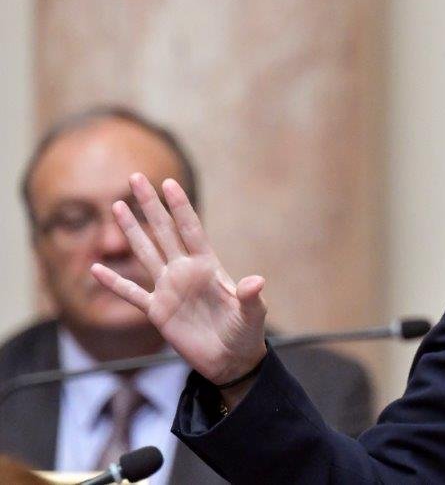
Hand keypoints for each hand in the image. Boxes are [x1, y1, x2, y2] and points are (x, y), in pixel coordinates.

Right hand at [91, 173, 267, 385]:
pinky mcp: (158, 312)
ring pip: (145, 253)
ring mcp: (170, 290)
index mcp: (208, 266)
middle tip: (136, 177)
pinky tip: (96, 268)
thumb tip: (256, 281)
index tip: (169, 183)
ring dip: (131, 231)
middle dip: (151, 205)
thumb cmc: (246, 332)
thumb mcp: (253, 314)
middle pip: (164, 232)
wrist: (231, 360)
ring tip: (117, 206)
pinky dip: (114, 282)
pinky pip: (132, 294)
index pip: (190, 229)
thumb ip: (252, 297)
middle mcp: (185, 272)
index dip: (180, 207)